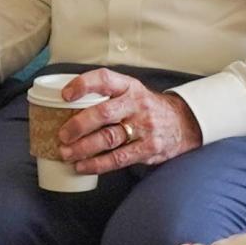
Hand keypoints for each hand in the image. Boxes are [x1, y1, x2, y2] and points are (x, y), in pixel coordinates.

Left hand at [55, 69, 202, 173]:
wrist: (183, 123)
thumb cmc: (146, 107)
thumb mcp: (131, 91)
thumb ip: (106, 95)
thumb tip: (67, 105)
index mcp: (129, 86)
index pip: (104, 78)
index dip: (83, 85)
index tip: (65, 95)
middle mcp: (137, 105)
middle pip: (103, 113)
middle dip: (78, 125)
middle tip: (62, 135)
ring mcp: (144, 128)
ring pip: (109, 138)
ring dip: (83, 148)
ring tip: (66, 153)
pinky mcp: (148, 148)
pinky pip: (119, 158)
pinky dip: (97, 164)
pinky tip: (82, 166)